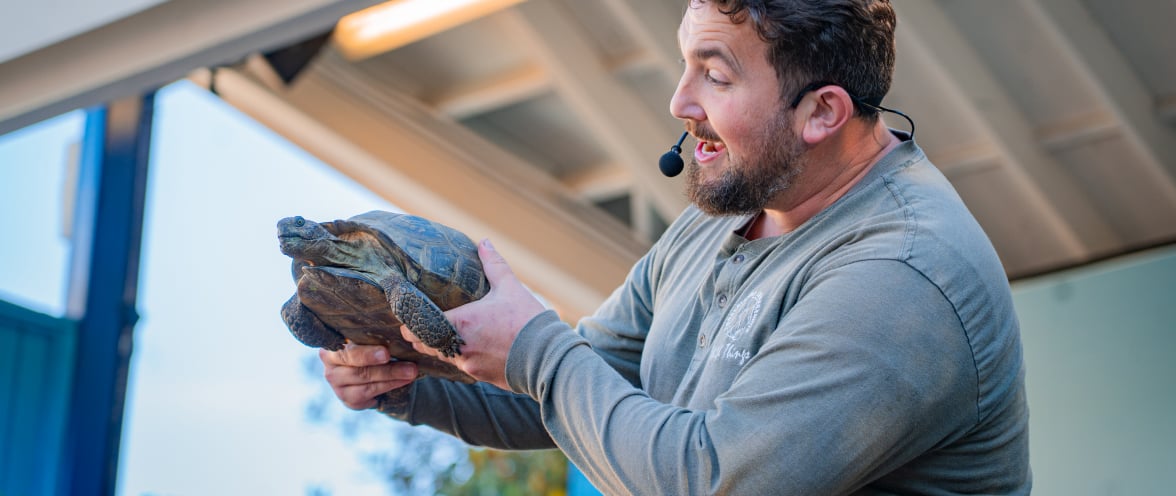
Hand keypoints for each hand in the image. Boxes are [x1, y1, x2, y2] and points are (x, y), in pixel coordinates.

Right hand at [319, 343, 418, 409]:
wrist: (369, 367)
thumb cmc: (369, 345)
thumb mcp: (367, 338)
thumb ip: (374, 336)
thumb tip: (400, 331)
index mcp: (332, 347)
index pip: (347, 352)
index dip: (366, 354)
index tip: (386, 353)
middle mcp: (330, 367)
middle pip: (358, 371)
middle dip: (387, 370)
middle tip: (410, 368)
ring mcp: (337, 386)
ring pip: (366, 385)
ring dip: (392, 379)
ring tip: (411, 373)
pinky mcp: (348, 399)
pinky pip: (369, 396)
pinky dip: (387, 388)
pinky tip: (402, 382)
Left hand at [402, 238, 545, 389]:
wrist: (549, 357)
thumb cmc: (527, 321)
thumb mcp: (510, 287)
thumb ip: (493, 264)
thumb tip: (484, 241)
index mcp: (460, 323)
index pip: (418, 328)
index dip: (410, 324)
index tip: (408, 318)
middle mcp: (459, 347)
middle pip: (425, 346)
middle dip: (422, 336)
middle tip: (423, 325)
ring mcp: (469, 365)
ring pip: (444, 357)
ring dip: (442, 347)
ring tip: (446, 335)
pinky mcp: (481, 377)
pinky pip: (463, 367)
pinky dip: (462, 357)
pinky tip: (471, 348)